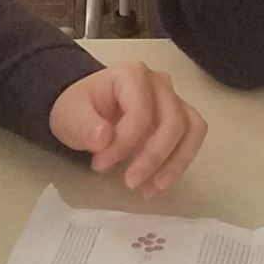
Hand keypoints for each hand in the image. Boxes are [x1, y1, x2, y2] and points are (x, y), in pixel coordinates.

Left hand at [48, 62, 207, 198]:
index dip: (124, 144)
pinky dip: (180, 162)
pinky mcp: (181, 116)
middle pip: (172, 121)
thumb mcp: (70, 116)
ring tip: (149, 189)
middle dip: (152, 157)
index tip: (100, 165)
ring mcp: (174, 98)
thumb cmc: (80, 109)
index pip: (141, 113)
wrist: (85, 109)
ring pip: (189, 130)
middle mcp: (159, 83)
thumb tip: (104, 138)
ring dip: (173, 163)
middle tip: (129, 182)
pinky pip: (193, 137)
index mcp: (132, 74)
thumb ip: (84, 126)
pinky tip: (159, 183)